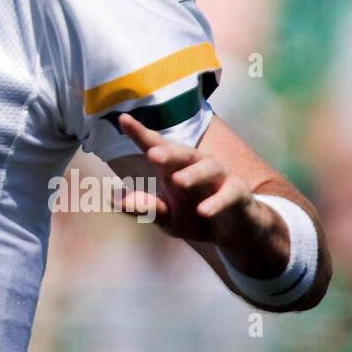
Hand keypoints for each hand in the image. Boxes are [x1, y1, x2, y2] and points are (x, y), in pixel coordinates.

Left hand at [112, 113, 286, 270]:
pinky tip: (203, 211)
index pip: (156, 146)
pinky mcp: (239, 193)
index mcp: (175, 166)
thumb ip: (144, 207)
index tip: (123, 119)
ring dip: (193, 174)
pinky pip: (229, 194)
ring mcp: (220, 177)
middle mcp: (197, 165)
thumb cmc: (196, 216)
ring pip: (208, 168)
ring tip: (178, 180)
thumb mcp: (167, 217)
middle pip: (182, 153)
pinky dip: (216, 202)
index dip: (140, 133)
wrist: (234, 232)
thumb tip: (113, 198)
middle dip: (168, 151)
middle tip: (152, 154)